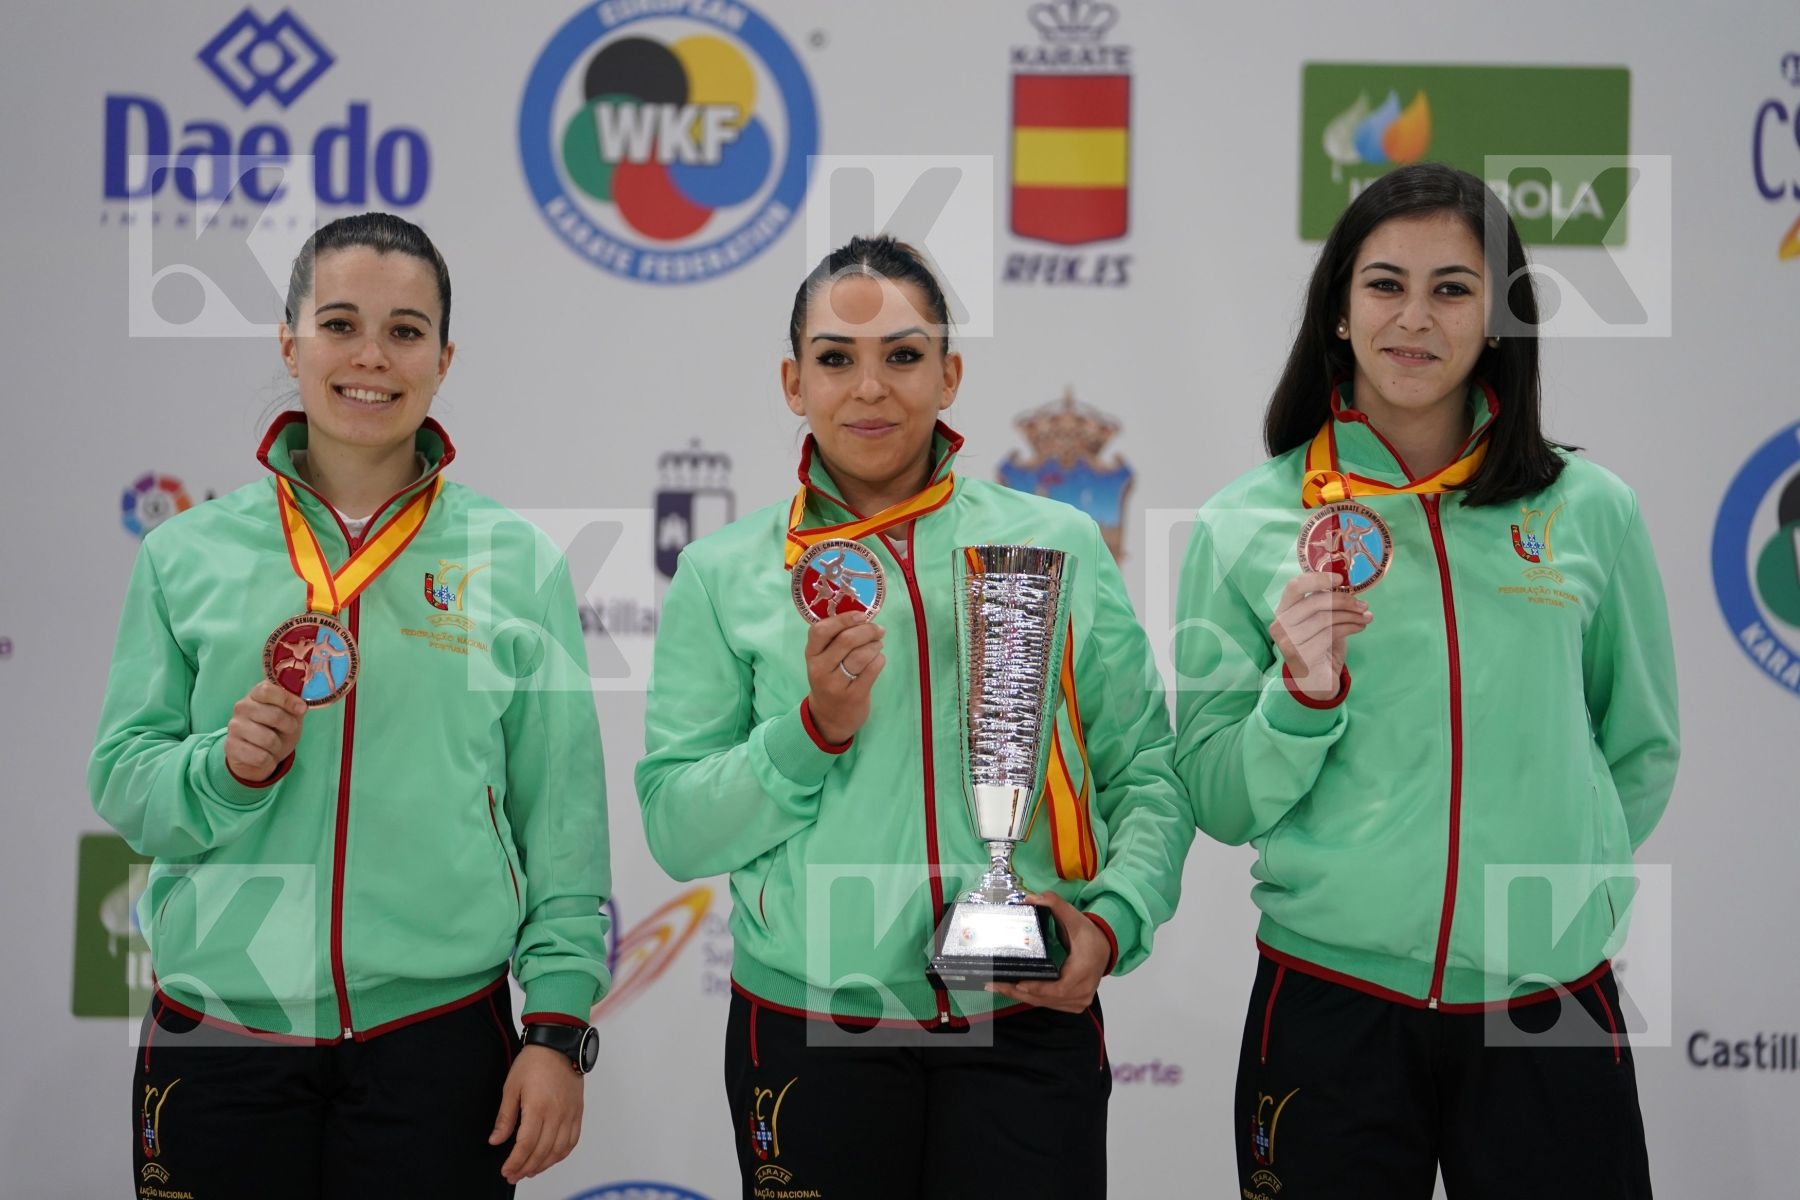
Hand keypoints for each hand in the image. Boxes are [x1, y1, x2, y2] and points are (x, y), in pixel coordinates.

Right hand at [223, 680, 306, 781]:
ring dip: (278, 746)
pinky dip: (268, 760)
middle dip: (289, 726)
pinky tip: (264, 755)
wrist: (258, 757)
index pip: (267, 690)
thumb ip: (295, 707)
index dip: (287, 699)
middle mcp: (242, 707)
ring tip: (274, 744)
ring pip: (268, 739)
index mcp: (256, 694)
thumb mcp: (290, 716)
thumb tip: (301, 706)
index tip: (301, 709)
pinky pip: (260, 757)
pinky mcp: (231, 747)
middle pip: (274, 715)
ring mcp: (234, 727)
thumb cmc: (276, 731)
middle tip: (289, 730)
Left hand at [490, 1044, 584, 1184]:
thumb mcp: (511, 1087)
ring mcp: (570, 1114)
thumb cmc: (534, 1062)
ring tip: (529, 1171)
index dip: (515, 1161)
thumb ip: (505, 1117)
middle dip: (526, 1168)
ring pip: (558, 1150)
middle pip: (542, 1151)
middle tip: (513, 1175)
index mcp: (538, 1107)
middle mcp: (557, 1114)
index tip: (506, 1170)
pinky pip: (572, 1141)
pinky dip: (561, 1154)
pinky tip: (550, 1159)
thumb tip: (495, 1140)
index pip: (526, 1144)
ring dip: (543, 1165)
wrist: (559, 1044)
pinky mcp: (577, 1112)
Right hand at [804, 610, 886, 744]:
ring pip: (861, 655)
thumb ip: (834, 640)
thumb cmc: (829, 680)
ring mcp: (836, 684)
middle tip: (878, 630)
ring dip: (875, 645)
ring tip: (878, 644)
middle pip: (846, 640)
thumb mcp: (822, 661)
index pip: (820, 630)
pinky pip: (872, 670)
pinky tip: (878, 659)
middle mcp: (820, 669)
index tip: (861, 615)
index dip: (843, 619)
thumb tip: (861, 616)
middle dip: (867, 630)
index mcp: (811, 656)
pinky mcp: (854, 696)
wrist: (829, 718)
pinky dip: (879, 659)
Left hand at [987, 892, 1108, 1013]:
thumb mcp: (1074, 917)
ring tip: (997, 987)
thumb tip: (1032, 898)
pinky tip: (1013, 991)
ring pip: (1045, 1003)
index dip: (1039, 988)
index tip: (1019, 983)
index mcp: (1083, 972)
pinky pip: (1049, 1004)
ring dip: (1021, 997)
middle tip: (994, 984)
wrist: (1104, 948)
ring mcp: (1078, 1001)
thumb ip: (1055, 904)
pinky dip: (1031, 998)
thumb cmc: (1089, 935)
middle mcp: (1082, 991)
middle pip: (1047, 999)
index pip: (1059, 988)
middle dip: (1019, 992)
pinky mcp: (1073, 1004)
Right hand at [1269, 571, 1372, 701]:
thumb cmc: (1317, 645)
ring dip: (1351, 616)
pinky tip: (1359, 627)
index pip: (1294, 586)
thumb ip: (1325, 603)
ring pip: (1326, 619)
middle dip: (1344, 600)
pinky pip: (1331, 634)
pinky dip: (1350, 628)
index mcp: (1283, 610)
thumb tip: (1349, 587)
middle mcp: (1280, 624)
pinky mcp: (1302, 655)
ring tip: (1366, 617)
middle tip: (1363, 604)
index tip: (1340, 578)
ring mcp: (1289, 641)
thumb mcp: (1318, 621)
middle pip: (1315, 602)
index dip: (1317, 578)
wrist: (1314, 680)